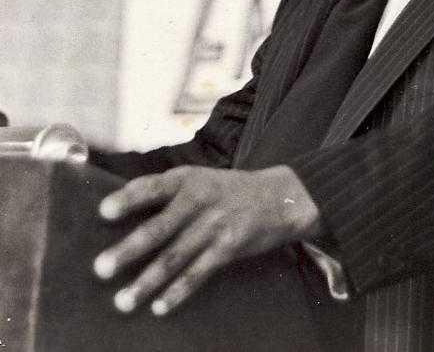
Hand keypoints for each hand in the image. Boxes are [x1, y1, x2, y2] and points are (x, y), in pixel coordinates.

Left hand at [93, 165, 320, 315]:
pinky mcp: (230, 245)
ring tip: (122, 301)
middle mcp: (200, 200)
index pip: (152, 187)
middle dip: (128, 250)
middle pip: (158, 228)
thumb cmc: (227, 190)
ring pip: (175, 257)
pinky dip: (178, 291)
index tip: (103, 212)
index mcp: (187, 179)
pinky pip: (199, 272)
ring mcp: (215, 224)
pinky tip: (160, 306)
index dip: (128, 198)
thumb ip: (166, 191)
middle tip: (101, 269)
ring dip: (147, 281)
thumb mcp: (199, 178)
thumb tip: (122, 204)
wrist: (279, 196)